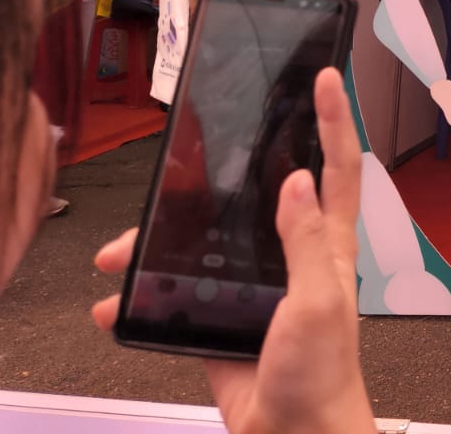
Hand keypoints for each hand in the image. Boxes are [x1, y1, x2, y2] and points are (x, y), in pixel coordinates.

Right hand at [92, 68, 373, 433]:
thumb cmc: (322, 373)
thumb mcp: (318, 302)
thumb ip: (306, 243)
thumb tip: (294, 180)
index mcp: (327, 244)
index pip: (336, 167)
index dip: (334, 120)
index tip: (325, 76)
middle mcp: (294, 255)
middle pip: (254, 194)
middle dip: (208, 179)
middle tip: (173, 165)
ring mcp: (256, 285)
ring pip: (203, 242)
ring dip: (157, 242)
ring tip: (117, 251)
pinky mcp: (221, 318)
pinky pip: (176, 294)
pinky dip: (141, 297)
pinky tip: (114, 303)